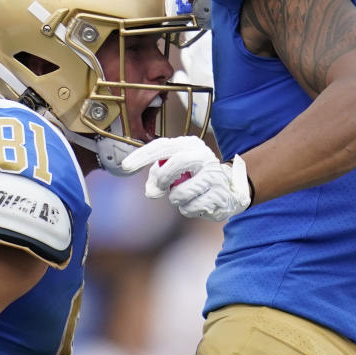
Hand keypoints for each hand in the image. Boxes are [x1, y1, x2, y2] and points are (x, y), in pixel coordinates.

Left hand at [122, 137, 251, 221]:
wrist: (230, 189)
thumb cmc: (195, 178)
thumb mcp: (174, 172)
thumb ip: (157, 178)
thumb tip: (151, 192)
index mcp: (190, 145)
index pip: (163, 145)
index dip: (142, 155)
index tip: (125, 166)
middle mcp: (203, 156)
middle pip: (177, 162)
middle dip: (163, 178)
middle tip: (160, 189)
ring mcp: (213, 175)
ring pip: (180, 192)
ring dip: (176, 199)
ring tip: (184, 196)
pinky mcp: (218, 195)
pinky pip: (191, 208)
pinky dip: (187, 209)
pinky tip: (197, 203)